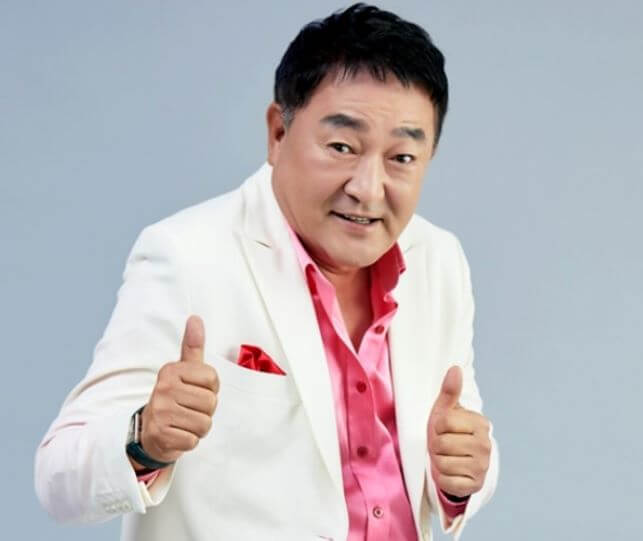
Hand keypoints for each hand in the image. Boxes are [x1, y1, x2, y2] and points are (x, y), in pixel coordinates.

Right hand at [138, 315, 218, 464]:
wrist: (149, 432)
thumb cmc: (174, 398)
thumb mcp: (183, 371)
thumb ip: (192, 347)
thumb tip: (195, 318)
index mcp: (171, 370)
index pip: (213, 379)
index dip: (210, 389)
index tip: (195, 391)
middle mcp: (164, 388)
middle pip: (211, 403)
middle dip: (205, 411)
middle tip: (188, 410)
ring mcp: (161, 412)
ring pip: (204, 423)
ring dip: (198, 427)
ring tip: (184, 422)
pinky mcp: (161, 435)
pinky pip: (193, 440)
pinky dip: (190, 441)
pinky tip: (177, 434)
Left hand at [427, 366, 490, 498]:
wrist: (458, 463)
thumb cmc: (449, 433)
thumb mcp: (446, 411)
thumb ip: (449, 391)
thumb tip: (454, 368)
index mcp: (480, 423)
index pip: (444, 422)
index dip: (436, 426)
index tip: (442, 429)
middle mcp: (485, 444)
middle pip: (441, 443)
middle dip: (435, 445)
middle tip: (442, 446)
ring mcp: (482, 466)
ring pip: (441, 463)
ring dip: (437, 462)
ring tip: (445, 458)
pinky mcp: (475, 485)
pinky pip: (446, 481)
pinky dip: (442, 478)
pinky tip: (450, 472)